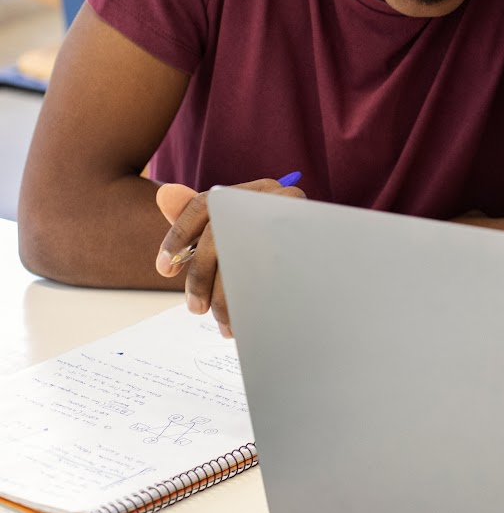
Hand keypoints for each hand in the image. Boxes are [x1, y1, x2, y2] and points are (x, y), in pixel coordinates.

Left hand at [154, 178, 304, 336]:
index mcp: (254, 191)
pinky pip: (268, 278)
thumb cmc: (272, 245)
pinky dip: (250, 301)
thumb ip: (197, 216)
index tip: (164, 270)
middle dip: (201, 277)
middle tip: (195, 308)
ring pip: (243, 259)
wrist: (331, 260)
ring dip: (225, 297)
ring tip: (220, 321)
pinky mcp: (308, 250)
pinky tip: (243, 319)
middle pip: (221, 234)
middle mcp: (276, 199)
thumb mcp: (235, 227)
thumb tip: (164, 195)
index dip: (178, 237)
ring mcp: (295, 222)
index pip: (204, 204)